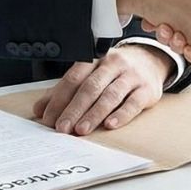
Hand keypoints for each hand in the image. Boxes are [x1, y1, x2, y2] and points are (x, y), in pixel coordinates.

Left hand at [33, 43, 172, 134]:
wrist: (150, 61)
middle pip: (90, 87)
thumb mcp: (90, 75)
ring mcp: (131, 76)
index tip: (48, 119)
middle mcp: (113, 64)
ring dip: (94, 114)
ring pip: (110, 95)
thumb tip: (40, 110)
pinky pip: (134, 102)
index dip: (59, 99)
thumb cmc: (115, 71)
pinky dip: (122, 114)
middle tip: (62, 128)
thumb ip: (65, 92)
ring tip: (81, 130)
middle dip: (74, 109)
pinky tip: (110, 124)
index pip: (73, 78)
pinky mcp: (147, 89)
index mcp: (94, 60)